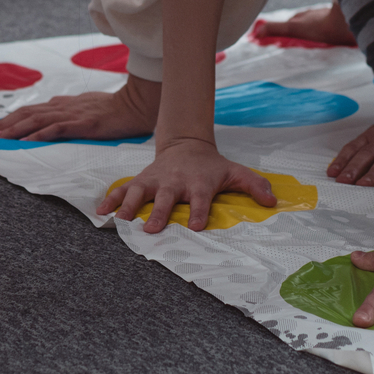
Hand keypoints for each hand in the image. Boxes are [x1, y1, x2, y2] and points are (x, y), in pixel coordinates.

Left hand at [0, 73, 158, 141]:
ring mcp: (70, 114)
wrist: (134, 105)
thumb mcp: (84, 109)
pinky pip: (55, 129)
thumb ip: (67, 114)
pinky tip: (26, 141)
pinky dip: (38, 135)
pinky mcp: (80, 123)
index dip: (7, 119)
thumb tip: (51, 120)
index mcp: (60, 105)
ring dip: (13, 130)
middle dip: (2, 125)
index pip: (28, 111)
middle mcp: (60, 107)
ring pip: (34, 121)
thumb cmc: (111, 109)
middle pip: (25, 114)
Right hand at [97, 137, 275, 232]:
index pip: (200, 199)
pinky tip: (101, 213)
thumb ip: (254, 185)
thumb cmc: (211, 166)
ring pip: (139, 192)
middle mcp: (174, 182)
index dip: (198, 212)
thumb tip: (273, 201)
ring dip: (130, 205)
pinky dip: (110, 200)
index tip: (195, 226)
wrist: (186, 144)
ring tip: (122, 220)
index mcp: (198, 183)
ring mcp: (154, 181)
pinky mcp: (140, 180)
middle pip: (166, 198)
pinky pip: (122, 190)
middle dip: (160, 213)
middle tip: (152, 229)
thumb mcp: (234, 172)